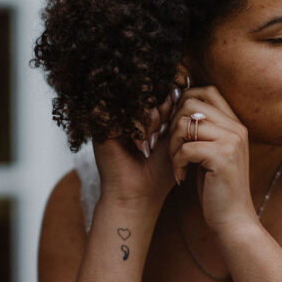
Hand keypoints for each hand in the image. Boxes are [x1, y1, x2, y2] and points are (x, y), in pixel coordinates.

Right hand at [93, 83, 182, 207]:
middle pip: (146, 90)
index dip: (170, 99)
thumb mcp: (172, 136)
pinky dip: (139, 126)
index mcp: (137, 113)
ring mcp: (110, 118)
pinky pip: (125, 112)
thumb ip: (175, 112)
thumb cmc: (159, 172)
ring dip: (152, 118)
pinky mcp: (101, 127)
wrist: (141, 196)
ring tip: (154, 140)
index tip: (176, 121)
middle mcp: (122, 112)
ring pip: (137, 99)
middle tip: (165, 131)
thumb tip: (179, 85)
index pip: (155, 89)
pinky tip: (142, 144)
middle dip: (163, 108)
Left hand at [168, 85, 257, 234]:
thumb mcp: (211, 153)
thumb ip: (202, 130)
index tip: (175, 128)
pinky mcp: (222, 158)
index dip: (183, 102)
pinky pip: (186, 148)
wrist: (233, 220)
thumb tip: (177, 107)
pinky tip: (181, 177)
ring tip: (178, 164)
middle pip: (191, 103)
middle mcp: (236, 128)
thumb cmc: (217, 188)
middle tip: (173, 149)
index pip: (206, 91)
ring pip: (185, 124)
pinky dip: (177, 163)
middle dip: (173, 124)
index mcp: (235, 124)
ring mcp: (231, 141)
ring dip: (173, 145)